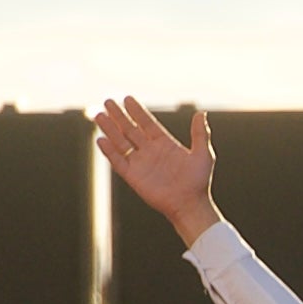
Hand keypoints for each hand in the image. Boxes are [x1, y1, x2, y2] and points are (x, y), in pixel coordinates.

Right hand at [91, 96, 223, 243]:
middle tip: (108, 101)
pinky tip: (101, 139)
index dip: (137, 111)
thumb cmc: (198, 182)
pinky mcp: (133, 176)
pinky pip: (118, 161)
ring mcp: (140, 163)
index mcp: (164, 144)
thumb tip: (201, 114)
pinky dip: (109, 151)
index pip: (147, 123)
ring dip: (110, 129)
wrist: (190, 205)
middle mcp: (150, 151)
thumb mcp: (203, 155)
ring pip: (121, 142)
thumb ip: (200, 134)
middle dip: (119, 116)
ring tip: (99, 116)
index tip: (127, 98)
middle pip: (130, 129)